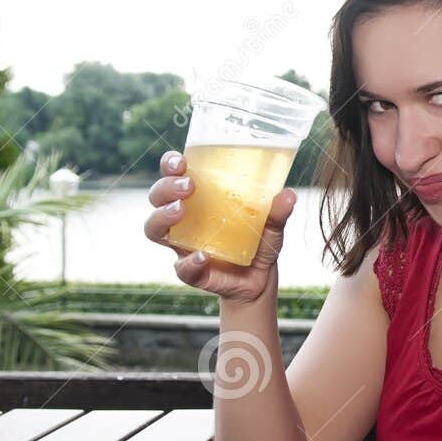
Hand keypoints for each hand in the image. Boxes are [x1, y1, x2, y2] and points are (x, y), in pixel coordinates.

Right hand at [143, 149, 296, 304]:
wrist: (259, 279)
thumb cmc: (258, 241)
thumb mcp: (272, 224)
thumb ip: (277, 211)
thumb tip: (288, 195)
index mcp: (199, 198)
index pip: (173, 174)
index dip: (170, 164)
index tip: (181, 161)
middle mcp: (183, 219)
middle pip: (157, 197)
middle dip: (166, 187)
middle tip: (189, 187)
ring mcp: (183, 245)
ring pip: (153, 229)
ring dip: (162, 217)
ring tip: (181, 210)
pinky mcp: (191, 271)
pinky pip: (181, 267)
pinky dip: (190, 262)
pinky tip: (203, 256)